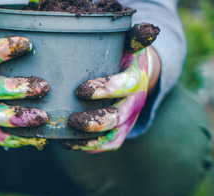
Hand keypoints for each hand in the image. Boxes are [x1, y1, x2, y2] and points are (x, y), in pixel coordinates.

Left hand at [64, 23, 159, 152]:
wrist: (136, 74)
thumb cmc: (123, 56)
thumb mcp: (129, 44)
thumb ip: (134, 38)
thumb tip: (148, 29)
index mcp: (136, 78)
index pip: (125, 85)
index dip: (105, 89)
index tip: (80, 91)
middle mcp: (134, 101)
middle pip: (118, 117)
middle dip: (95, 121)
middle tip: (72, 120)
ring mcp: (128, 120)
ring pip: (113, 136)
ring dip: (90, 140)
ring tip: (66, 137)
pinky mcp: (120, 131)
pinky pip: (107, 145)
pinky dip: (88, 147)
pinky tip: (67, 143)